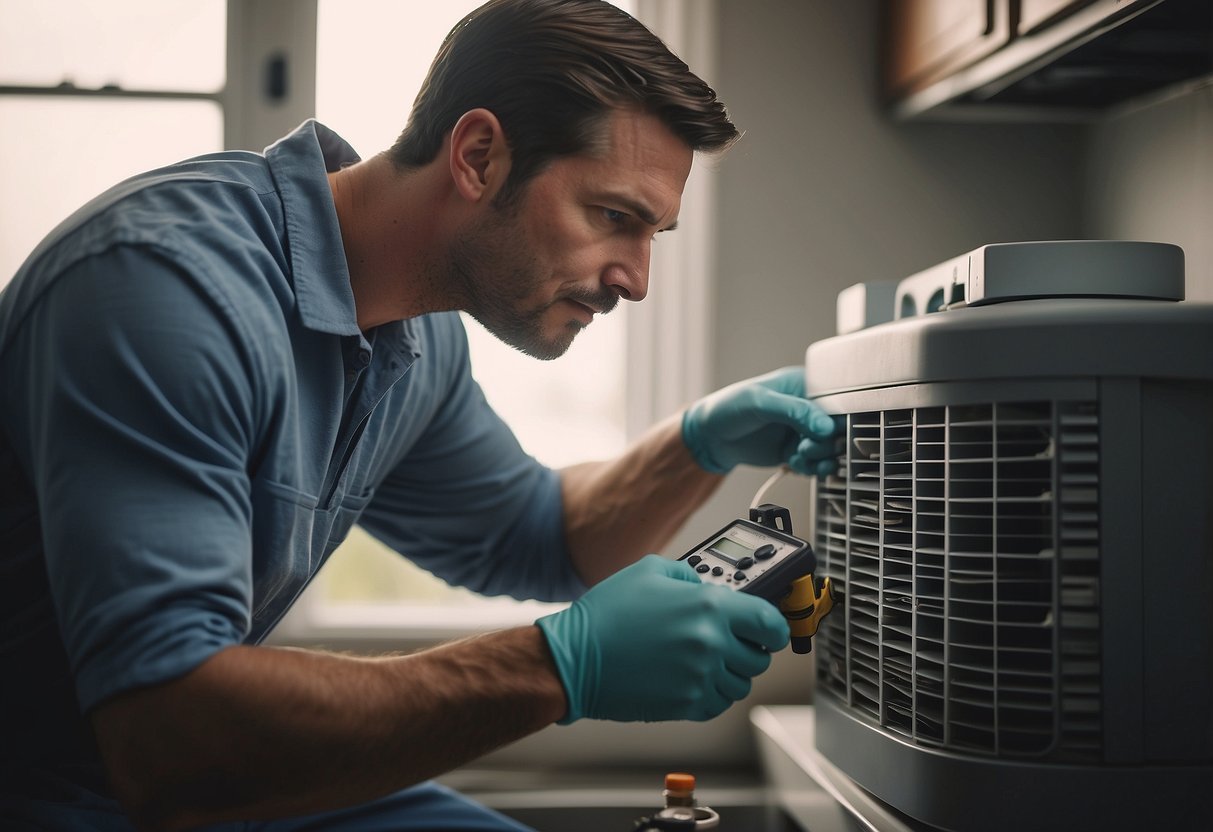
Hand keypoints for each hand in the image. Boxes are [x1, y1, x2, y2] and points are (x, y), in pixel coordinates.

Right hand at [536, 555, 788, 722]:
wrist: (575, 658)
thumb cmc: (606, 614)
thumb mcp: (649, 571)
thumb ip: (688, 574)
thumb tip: (708, 586)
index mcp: (709, 607)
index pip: (770, 623)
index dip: (774, 626)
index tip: (769, 628)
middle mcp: (711, 643)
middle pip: (759, 656)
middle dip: (748, 648)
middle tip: (728, 640)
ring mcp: (700, 677)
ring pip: (741, 683)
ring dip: (730, 672)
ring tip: (705, 660)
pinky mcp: (686, 704)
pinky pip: (718, 703)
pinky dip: (712, 693)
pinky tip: (692, 678)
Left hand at [681, 366, 839, 474]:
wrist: (709, 437)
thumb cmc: (728, 408)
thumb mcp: (760, 402)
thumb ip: (794, 411)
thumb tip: (825, 426)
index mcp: (804, 386)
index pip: (836, 401)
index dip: (834, 420)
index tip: (822, 432)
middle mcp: (807, 408)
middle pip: (837, 428)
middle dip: (825, 442)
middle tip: (805, 447)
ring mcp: (802, 430)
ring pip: (829, 448)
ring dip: (819, 457)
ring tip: (799, 455)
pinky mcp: (795, 450)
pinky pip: (815, 463)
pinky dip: (810, 468)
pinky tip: (794, 464)